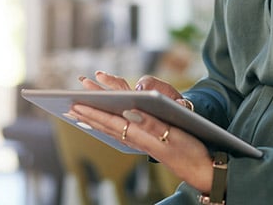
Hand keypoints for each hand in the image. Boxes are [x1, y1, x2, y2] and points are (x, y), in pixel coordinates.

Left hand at [68, 93, 213, 192]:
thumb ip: (151, 123)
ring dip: (95, 120)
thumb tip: (128, 111)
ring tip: (80, 113)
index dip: (94, 111)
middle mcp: (138, 139)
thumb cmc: (191, 150)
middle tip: (69, 104)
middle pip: (107, 124)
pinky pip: (121, 133)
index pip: (112, 121)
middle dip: (89, 113)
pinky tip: (104, 126)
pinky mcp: (148, 143)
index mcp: (142, 135)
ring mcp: (142, 143)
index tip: (76, 103)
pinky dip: (108, 126)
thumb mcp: (173, 134)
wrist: (203, 170)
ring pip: (112, 129)